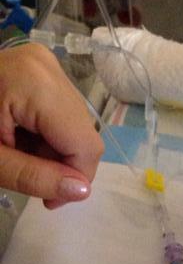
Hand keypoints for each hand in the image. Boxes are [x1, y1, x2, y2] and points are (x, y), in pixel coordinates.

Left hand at [0, 43, 103, 206]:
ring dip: (53, 150)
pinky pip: (61, 112)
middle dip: (61, 163)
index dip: (75, 179)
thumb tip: (81, 191)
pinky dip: (45, 134)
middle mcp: (48, 66)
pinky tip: (19, 136)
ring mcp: (45, 63)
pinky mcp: (40, 68)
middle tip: (26, 174)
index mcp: (35, 82)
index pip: (84, 144)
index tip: (48, 200)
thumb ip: (35, 177)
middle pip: (82, 133)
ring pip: (75, 125)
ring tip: (17, 151)